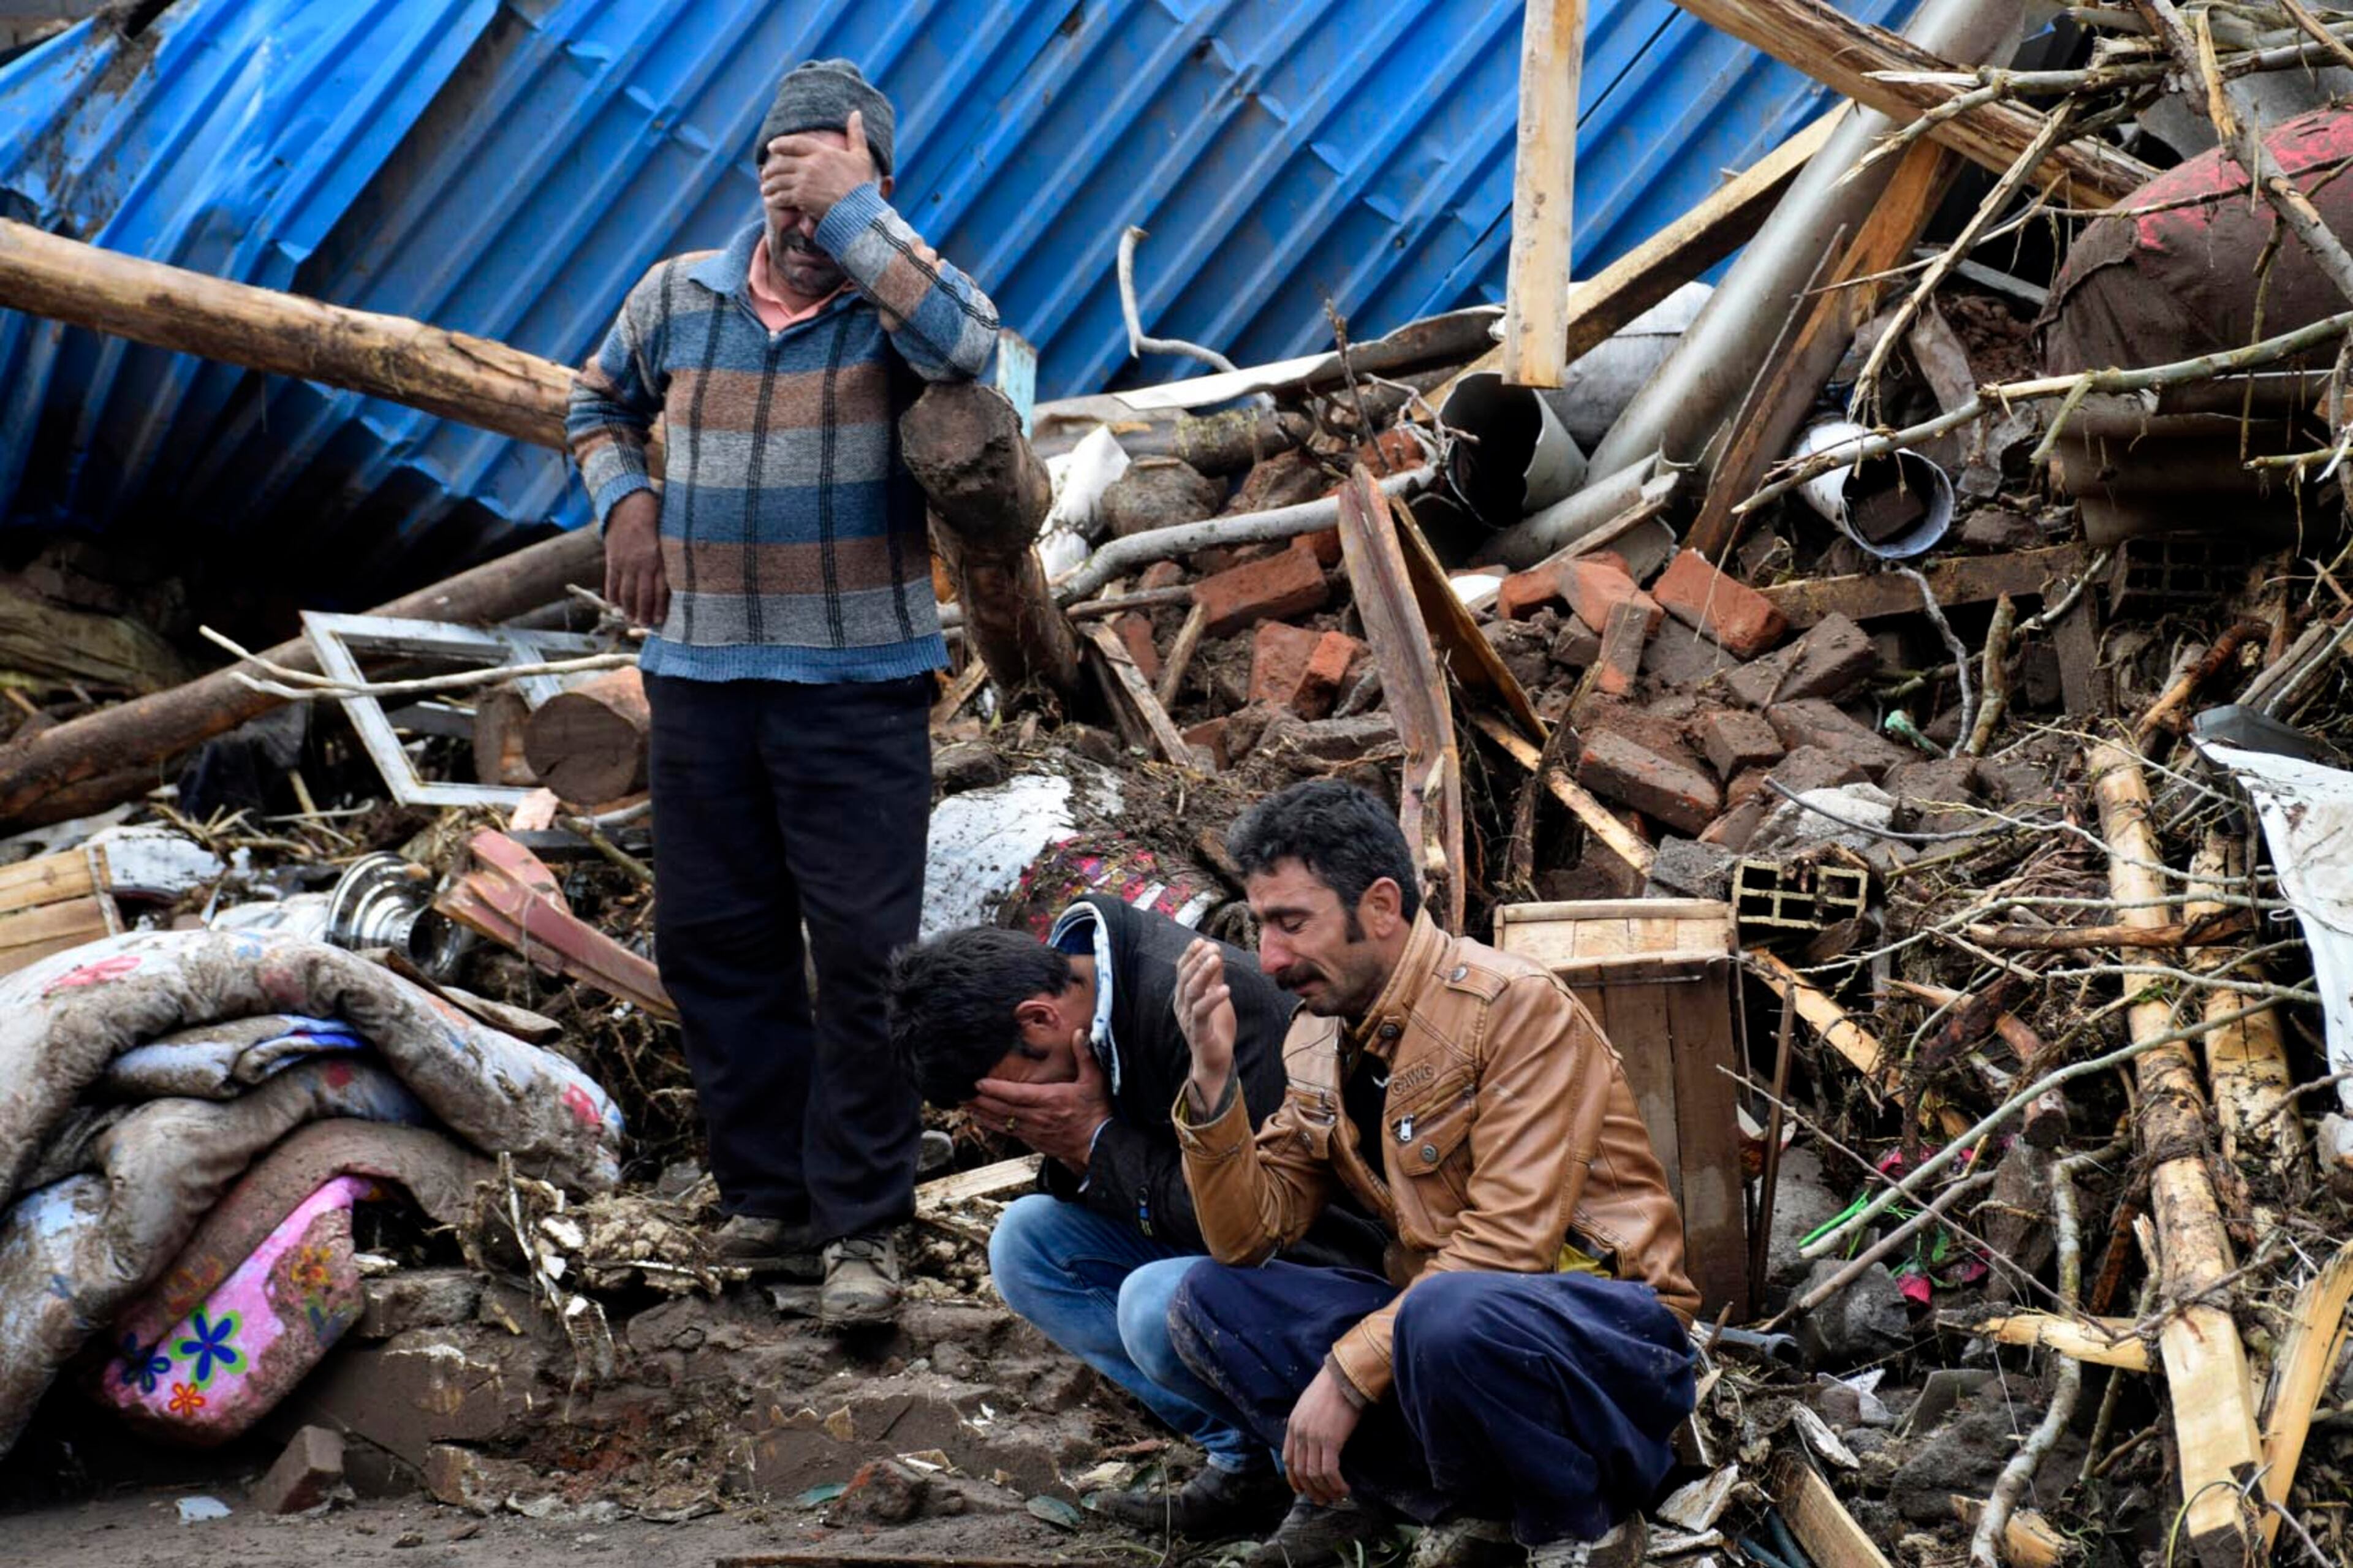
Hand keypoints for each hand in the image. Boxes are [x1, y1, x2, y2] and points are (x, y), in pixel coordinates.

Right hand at [603, 491, 666, 629]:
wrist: (629, 502)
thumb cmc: (656, 518)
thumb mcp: (670, 536)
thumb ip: (672, 557)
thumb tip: (683, 577)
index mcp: (660, 558)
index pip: (660, 590)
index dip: (660, 608)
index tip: (661, 621)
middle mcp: (643, 562)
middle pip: (643, 595)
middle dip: (644, 613)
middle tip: (645, 625)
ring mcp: (626, 561)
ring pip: (627, 591)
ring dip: (628, 608)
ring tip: (630, 620)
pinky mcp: (612, 557)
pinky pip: (612, 581)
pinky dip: (612, 594)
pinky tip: (614, 605)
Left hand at [761, 108, 875, 229]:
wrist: (859, 209)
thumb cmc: (862, 185)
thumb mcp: (861, 156)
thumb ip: (856, 134)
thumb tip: (856, 113)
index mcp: (822, 152)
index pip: (795, 143)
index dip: (780, 144)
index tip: (771, 146)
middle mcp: (810, 165)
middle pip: (782, 163)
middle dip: (771, 169)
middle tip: (765, 172)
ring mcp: (803, 181)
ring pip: (778, 180)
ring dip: (769, 185)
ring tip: (765, 189)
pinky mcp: (801, 198)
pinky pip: (781, 196)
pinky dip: (774, 199)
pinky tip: (771, 201)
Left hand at [968, 1030, 1112, 1171]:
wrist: (1100, 1145)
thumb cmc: (1097, 1113)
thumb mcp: (1095, 1081)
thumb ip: (1085, 1056)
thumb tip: (1079, 1033)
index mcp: (1050, 1100)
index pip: (1017, 1094)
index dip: (995, 1089)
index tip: (978, 1083)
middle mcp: (1038, 1117)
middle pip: (1002, 1109)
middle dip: (979, 1100)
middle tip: (961, 1092)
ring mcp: (1033, 1131)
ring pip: (1001, 1122)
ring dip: (981, 1113)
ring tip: (964, 1104)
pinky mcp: (1033, 1141)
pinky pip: (1008, 1132)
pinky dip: (992, 1125)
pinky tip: (981, 1119)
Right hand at [1174, 939, 1237, 1112]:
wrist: (1215, 1061)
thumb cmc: (1215, 1028)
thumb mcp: (1217, 998)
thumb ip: (1215, 979)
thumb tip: (1216, 954)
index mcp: (1183, 996)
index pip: (1182, 970)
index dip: (1190, 955)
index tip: (1202, 941)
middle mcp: (1181, 1005)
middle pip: (1185, 978)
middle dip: (1198, 960)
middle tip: (1212, 948)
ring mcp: (1187, 1019)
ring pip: (1191, 991)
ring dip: (1203, 973)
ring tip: (1216, 960)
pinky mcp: (1198, 1031)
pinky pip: (1201, 1012)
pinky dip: (1212, 999)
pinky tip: (1226, 989)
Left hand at [1282, 1366, 1361, 1504]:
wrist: (1344, 1376)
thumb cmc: (1332, 1388)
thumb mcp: (1309, 1405)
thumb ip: (1307, 1423)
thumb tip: (1314, 1442)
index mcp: (1293, 1424)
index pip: (1288, 1459)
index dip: (1294, 1478)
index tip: (1302, 1490)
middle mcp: (1299, 1433)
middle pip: (1300, 1471)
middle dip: (1311, 1490)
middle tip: (1323, 1500)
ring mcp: (1313, 1437)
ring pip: (1314, 1474)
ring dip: (1325, 1490)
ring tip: (1337, 1497)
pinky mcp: (1330, 1440)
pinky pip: (1329, 1471)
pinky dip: (1336, 1484)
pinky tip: (1344, 1488)